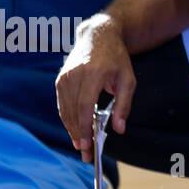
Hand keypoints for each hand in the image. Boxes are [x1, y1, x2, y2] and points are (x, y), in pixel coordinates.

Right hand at [55, 17, 134, 161]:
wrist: (99, 36)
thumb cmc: (117, 59)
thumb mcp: (128, 79)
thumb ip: (124, 104)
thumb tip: (119, 129)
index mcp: (94, 73)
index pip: (85, 105)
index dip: (84, 127)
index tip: (87, 145)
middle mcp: (75, 75)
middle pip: (73, 111)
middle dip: (78, 134)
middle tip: (85, 152)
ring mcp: (64, 77)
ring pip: (65, 110)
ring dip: (71, 129)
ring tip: (81, 145)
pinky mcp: (59, 80)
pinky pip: (62, 104)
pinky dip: (68, 118)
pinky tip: (75, 130)